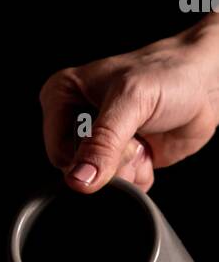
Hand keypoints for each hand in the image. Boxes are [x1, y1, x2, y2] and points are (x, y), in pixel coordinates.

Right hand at [40, 15, 218, 192]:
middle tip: (134, 136)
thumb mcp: (131, 101)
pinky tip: (149, 151)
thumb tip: (78, 179)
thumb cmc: (168, 74)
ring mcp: (98, 141)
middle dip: (113, 161)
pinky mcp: (119, 157)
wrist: (206, 83)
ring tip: (143, 140)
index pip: (58, 151)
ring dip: (129, 169)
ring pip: (100, 182)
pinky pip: (120, 186)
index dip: (89, 156)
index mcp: (61, 96)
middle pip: (79, 170)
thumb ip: (103, 142)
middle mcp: (74, 119)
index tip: (117, 138)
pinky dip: (140, 175)